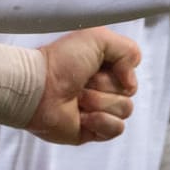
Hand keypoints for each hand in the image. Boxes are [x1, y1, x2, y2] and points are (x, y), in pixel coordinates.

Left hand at [29, 27, 140, 144]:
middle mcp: (103, 88)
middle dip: (105, 86)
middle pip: (129, 92)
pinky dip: (101, 121)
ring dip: (99, 102)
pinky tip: (82, 116)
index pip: (131, 72)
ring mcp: (99, 110)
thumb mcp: (98, 38)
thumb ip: (127, 50)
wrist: (39, 87)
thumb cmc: (62, 60)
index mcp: (104, 66)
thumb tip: (131, 83)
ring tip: (78, 98)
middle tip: (81, 82)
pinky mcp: (93, 131)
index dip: (119, 69)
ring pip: (125, 110)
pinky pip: (116, 128)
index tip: (96, 64)